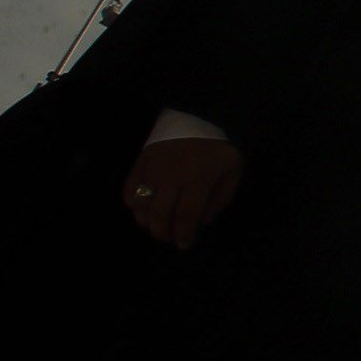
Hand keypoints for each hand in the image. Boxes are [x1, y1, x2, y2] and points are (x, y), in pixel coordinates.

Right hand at [122, 137, 244, 248]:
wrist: (204, 116)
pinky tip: (143, 206)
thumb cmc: (220, 148)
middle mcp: (172, 175)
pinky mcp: (141, 160)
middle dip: (162, 232)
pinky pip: (129, 188)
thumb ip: (220, 199)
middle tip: (169, 237)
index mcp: (197, 179)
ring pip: (140, 205)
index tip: (184, 244)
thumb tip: (203, 222)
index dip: (183, 235)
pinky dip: (132, 203)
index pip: (185, 216)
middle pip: (159, 215)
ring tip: (157, 223)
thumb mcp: (232, 172)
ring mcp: (153, 167)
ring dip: (146, 221)